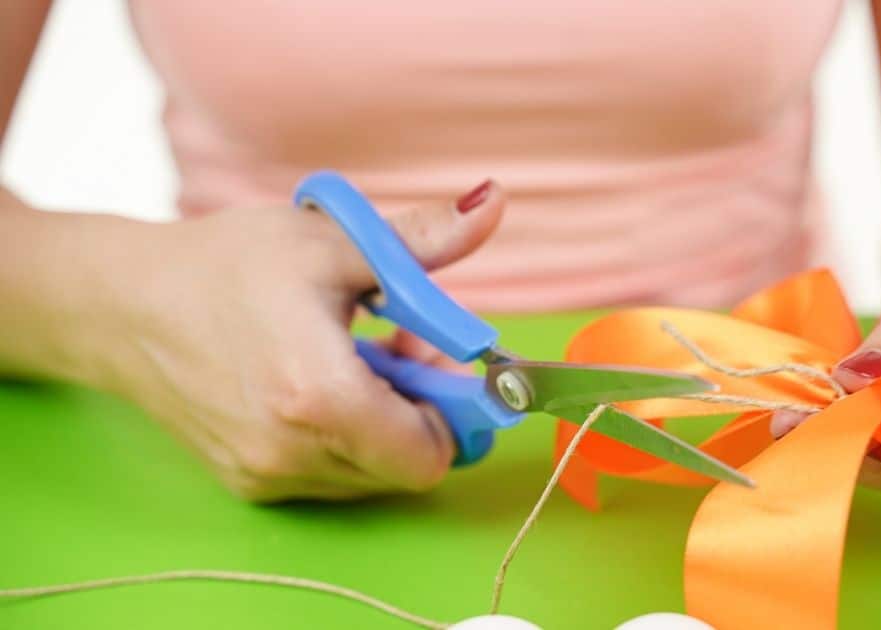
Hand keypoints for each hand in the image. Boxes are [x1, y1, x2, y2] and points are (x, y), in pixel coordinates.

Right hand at [91, 180, 503, 500]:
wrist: (121, 304)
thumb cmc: (225, 265)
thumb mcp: (331, 242)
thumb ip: (421, 238)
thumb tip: (492, 202)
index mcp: (320, 397)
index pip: (429, 455)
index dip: (452, 411)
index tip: (439, 361)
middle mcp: (293, 452)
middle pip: (404, 465)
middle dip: (422, 410)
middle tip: (400, 346)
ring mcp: (266, 474)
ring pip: (369, 474)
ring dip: (383, 423)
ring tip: (354, 357)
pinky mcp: (247, 482)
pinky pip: (328, 475)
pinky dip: (342, 437)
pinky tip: (316, 383)